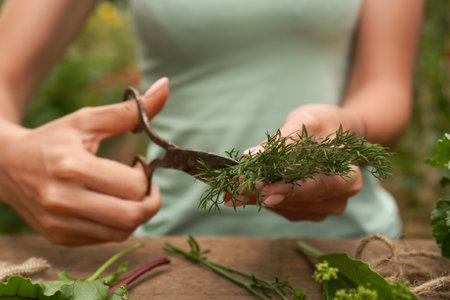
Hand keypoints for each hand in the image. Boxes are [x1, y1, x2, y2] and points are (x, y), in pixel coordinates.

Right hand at [0, 78, 168, 244]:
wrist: (6, 165)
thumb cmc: (53, 139)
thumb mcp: (87, 120)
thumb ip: (129, 109)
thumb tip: (166, 86)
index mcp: (71, 166)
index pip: (132, 186)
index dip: (146, 175)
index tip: (139, 164)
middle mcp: (63, 200)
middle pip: (132, 216)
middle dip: (150, 201)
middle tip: (145, 186)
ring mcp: (59, 224)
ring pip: (121, 232)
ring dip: (136, 214)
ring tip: (128, 195)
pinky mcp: (58, 237)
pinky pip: (104, 239)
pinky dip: (117, 225)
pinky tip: (110, 206)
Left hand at [232, 104, 364, 220]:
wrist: (333, 134)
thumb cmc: (325, 125)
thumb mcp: (306, 123)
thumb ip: (282, 142)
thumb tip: (252, 155)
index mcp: (347, 180)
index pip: (315, 188)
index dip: (285, 188)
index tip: (258, 188)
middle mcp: (336, 201)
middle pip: (295, 200)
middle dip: (261, 193)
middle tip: (231, 189)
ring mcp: (320, 209)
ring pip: (283, 206)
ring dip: (255, 197)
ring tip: (230, 188)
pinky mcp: (304, 211)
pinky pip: (278, 207)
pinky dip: (258, 198)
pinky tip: (240, 191)